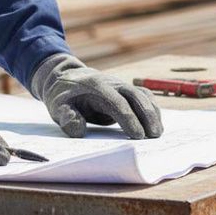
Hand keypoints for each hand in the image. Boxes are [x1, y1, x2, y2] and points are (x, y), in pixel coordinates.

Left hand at [31, 54, 162, 139]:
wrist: (66, 78)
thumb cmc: (63, 95)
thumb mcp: (57, 106)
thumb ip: (67, 117)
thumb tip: (79, 130)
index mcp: (96, 86)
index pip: (116, 102)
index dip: (128, 118)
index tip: (137, 136)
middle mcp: (111, 82)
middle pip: (135, 95)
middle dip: (147, 115)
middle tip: (154, 136)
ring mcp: (119, 84)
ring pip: (142, 94)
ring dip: (153, 112)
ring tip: (157, 133)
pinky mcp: (124, 89)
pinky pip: (143, 94)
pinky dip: (152, 107)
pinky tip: (156, 122)